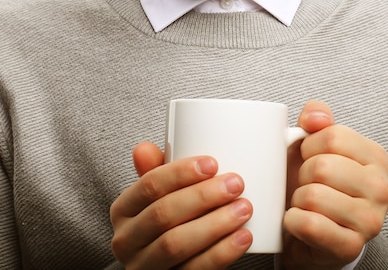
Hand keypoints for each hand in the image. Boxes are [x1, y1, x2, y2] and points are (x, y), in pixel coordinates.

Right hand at [110, 142, 252, 268]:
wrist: (170, 265)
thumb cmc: (167, 220)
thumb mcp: (159, 195)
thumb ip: (157, 171)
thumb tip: (144, 148)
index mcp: (124, 209)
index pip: (150, 185)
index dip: (181, 173)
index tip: (213, 163)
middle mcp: (127, 240)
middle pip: (163, 214)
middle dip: (203, 196)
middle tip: (235, 184)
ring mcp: (144, 267)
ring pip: (176, 244)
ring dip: (215, 224)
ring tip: (244, 208)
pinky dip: (221, 253)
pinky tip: (242, 237)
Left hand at [282, 101, 387, 269]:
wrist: (312, 232)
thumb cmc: (313, 180)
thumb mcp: (314, 142)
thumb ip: (316, 116)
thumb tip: (316, 118)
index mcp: (376, 157)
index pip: (332, 136)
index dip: (308, 145)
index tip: (309, 156)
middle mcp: (381, 189)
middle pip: (322, 166)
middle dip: (302, 174)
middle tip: (307, 183)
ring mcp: (370, 221)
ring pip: (314, 196)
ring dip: (297, 199)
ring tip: (305, 203)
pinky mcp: (351, 247)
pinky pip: (310, 225)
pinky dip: (293, 221)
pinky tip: (298, 221)